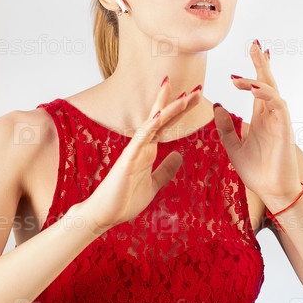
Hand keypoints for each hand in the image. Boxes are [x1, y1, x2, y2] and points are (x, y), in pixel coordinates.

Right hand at [77, 78, 202, 235]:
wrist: (105, 215)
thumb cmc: (125, 200)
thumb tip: (179, 155)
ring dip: (168, 109)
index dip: (180, 111)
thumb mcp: (153, 184)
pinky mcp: (127, 159)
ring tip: (185, 96)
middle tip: (197, 88)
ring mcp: (134, 151)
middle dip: (179, 103)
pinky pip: (140, 139)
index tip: (195, 96)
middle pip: (162, 118)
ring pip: (153, 124)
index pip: (166, 125)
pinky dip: (150, 126)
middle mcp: (142, 146)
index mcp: (148, 150)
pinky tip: (160, 115)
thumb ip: (165, 169)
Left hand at [214, 40, 301, 207]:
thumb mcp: (234, 147)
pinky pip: (278, 105)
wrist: (272, 193)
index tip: (251, 53)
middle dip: (262, 64)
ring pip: (272, 91)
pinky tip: (253, 88)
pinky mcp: (285, 129)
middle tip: (255, 44)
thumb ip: (226, 127)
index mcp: (260, 119)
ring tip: (236, 77)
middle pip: (268, 83)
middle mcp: (270, 117)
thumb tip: (217, 105)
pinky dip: (266, 94)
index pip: (258, 89)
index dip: (254, 71)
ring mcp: (279, 122)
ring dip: (257, 79)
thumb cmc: (257, 172)